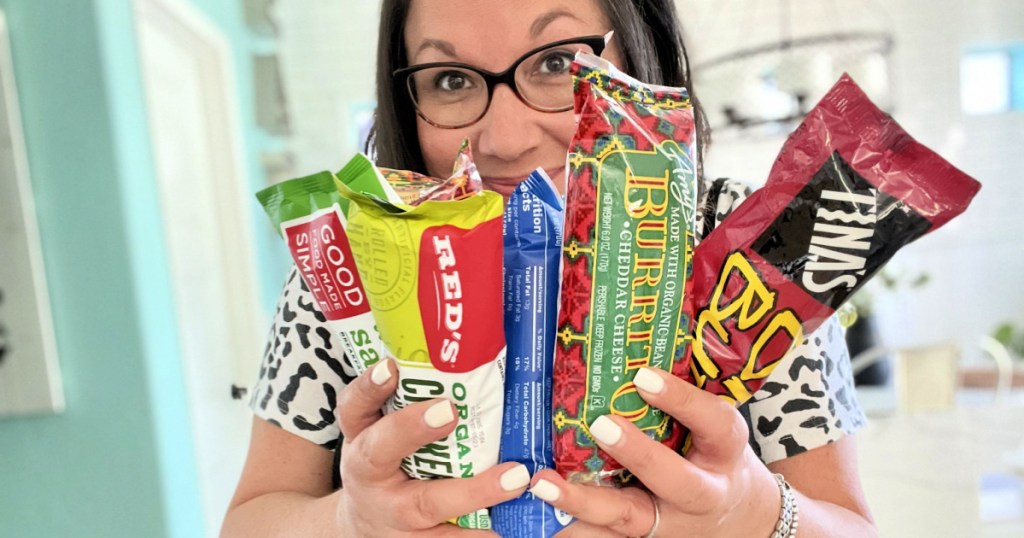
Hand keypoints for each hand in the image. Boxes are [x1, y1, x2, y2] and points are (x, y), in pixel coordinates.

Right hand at [334, 358, 528, 536]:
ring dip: (474, 493)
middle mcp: (370, 475)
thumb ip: (407, 399)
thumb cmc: (386, 464)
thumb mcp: (380, 430)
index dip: (369, 387)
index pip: (355, 406)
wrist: (365, 526)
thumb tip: (460, 352)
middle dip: (412, 429)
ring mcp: (393, 514)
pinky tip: (513, 527)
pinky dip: (483, 534)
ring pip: (427, 505)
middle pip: (383, 451)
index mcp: (361, 438)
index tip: (389, 366)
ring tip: (515, 479)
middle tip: (449, 410)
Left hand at [529, 367, 780, 537]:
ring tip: (543, 483)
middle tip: (601, 424)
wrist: (740, 517)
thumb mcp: (715, 423)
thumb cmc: (715, 455)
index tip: (644, 376)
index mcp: (725, 451)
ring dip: (582, 502)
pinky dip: (571, 528)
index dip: (681, 400)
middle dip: (638, 454)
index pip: (714, 423)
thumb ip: (682, 393)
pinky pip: (602, 537)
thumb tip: (632, 337)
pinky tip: (537, 521)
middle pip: (676, 481)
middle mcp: (702, 493)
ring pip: (627, 518)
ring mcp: (669, 523)